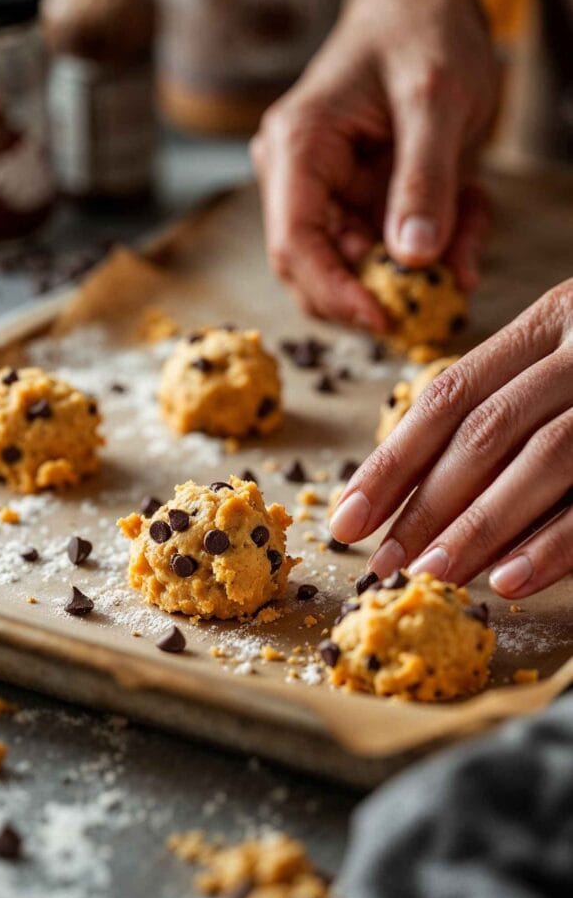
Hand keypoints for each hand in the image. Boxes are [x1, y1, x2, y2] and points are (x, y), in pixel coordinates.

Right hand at [251, 0, 497, 329]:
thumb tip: (412, 261)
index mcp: (296, 149)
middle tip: (436, 299)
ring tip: (467, 237)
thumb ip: (424, 179)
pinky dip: (433, 248)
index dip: (335, 293)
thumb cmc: (421, 30)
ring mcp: (325, 191)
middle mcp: (297, 177)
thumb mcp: (437, 99)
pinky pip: (387, 248)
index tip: (387, 321)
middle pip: (315, 268)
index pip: (294, 245)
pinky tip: (467, 223)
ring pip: (359, 267)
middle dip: (378, 290)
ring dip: (417, 271)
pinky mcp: (356, 200)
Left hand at [329, 280, 572, 598]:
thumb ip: (510, 399)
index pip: (448, 396)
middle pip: (486, 430)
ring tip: (433, 576)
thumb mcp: (570, 355)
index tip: (347, 518)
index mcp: (551, 319)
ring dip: (482, 526)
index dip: (391, 462)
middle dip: (426, 504)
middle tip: (384, 564)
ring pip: (546, 457)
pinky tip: (514, 578)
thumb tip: (418, 485)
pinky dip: (559, 538)